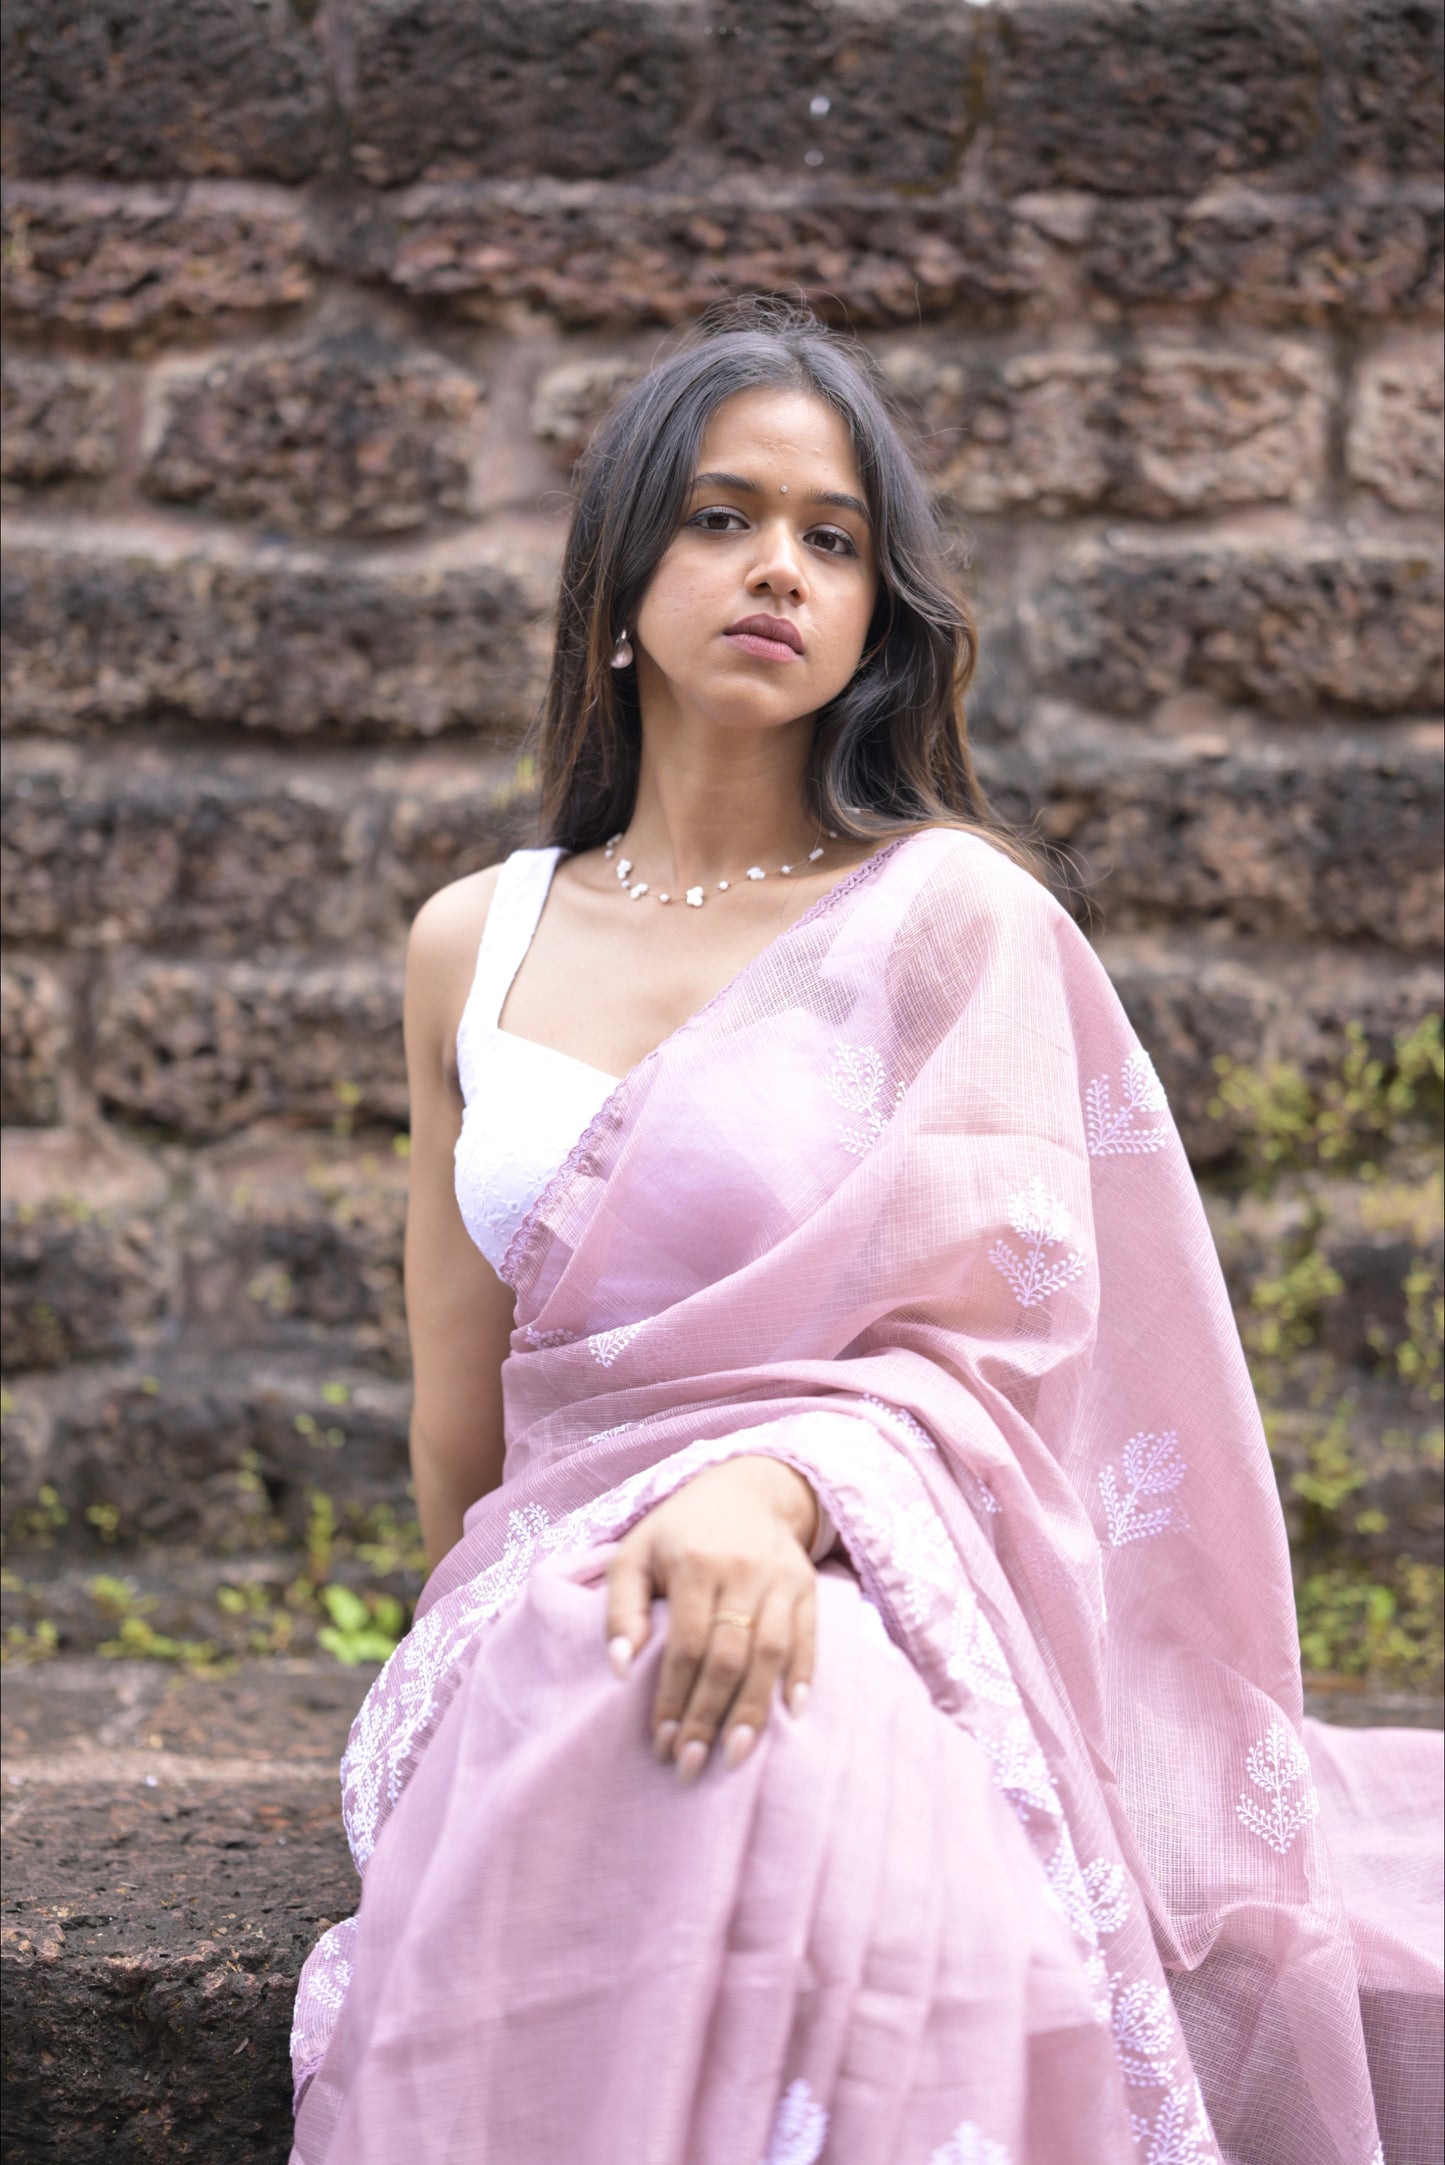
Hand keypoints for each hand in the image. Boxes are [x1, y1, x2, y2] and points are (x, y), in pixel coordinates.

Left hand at [604, 1455, 818, 1783]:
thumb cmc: (679, 1529)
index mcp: (695, 1563)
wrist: (746, 1486)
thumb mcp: (635, 1552)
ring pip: (771, 1653)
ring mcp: (781, 1578)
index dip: (674, 1697)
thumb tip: (621, 1668)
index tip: (662, 1742)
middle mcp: (743, 1570)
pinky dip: (802, 1677)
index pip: (686, 1644)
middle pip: (729, 1656)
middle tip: (691, 1765)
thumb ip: (620, 1607)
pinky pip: (809, 1637)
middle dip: (709, 1716)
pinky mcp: (807, 1585)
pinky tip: (789, 1716)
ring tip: (735, 1756)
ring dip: (754, 1710)